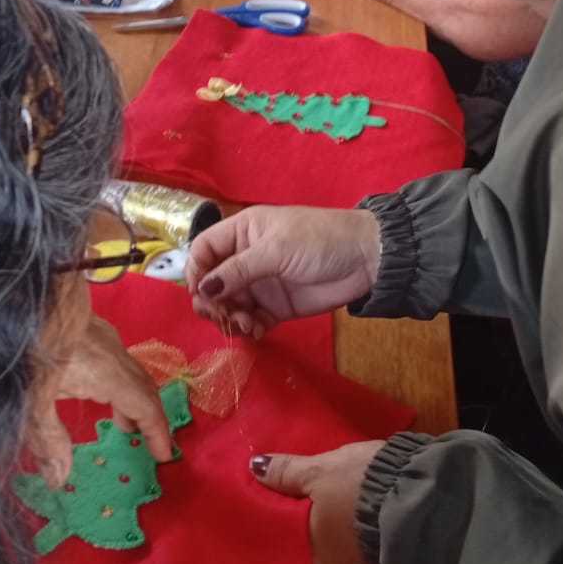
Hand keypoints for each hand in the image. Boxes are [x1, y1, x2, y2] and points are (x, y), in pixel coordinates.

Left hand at [25, 313, 172, 487]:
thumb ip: (48, 440)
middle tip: (149, 445)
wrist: (8, 294)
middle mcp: (112, 351)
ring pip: (131, 370)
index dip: (157, 431)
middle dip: (150, 417)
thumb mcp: (28, 401)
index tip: (164, 455)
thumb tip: (59, 480)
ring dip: (134, 398)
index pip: (145, 404)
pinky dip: (120, 381)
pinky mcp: (87, 325)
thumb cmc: (20, 348)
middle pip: (144, 386)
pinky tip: (98, 389)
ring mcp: (101, 334)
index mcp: (106, 372)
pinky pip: (117, 358)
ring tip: (124, 423)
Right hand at [187, 205, 381, 336]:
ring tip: (246, 324)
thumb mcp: (276, 249)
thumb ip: (238, 270)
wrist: (366, 259)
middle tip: (223, 316)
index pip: (204, 250)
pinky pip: (250, 321)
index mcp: (242, 232)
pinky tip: (257, 331)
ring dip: (230, 318)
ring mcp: (260, 284)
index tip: (201, 293)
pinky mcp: (275, 308)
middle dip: (211, 302)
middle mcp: (246, 258)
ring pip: (228, 306)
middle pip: (211, 283)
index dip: (195, 271)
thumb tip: (202, 289)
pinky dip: (248, 329)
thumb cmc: (320, 240)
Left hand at [251, 442, 385, 563]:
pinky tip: (333, 496)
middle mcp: (330, 563)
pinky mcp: (375, 542)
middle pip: (301, 536)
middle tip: (280, 485)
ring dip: (316, 514)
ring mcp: (355, 556)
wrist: (422, 489)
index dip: (268, 514)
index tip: (258, 494)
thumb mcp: (319, 470)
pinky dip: (335, 514)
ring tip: (305, 486)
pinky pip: (344, 529)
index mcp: (311, 549)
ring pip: (325, 533)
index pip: (278, 536)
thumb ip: (286, 472)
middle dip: (293, 514)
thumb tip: (253, 468)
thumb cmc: (361, 483)